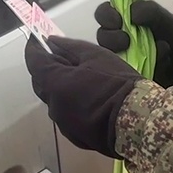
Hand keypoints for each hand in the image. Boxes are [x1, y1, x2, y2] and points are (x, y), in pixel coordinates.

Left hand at [24, 36, 142, 158]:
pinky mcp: (74, 135)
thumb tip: (51, 41)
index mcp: (56, 84)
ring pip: (54, 99)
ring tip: (80, 76)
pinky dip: (70, 102)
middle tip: (62, 54)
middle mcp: (53, 106)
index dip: (33, 47)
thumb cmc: (117, 84)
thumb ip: (69, 47)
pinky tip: (88, 97)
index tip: (37, 37)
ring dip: (60, 85)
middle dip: (47, 66)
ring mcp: (63, 123)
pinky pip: (65, 113)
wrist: (138, 122)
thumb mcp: (96, 56)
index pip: (34, 62)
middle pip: (41, 82)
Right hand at [95, 0, 172, 86]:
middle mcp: (118, 38)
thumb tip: (131, 14)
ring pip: (109, 57)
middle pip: (102, 37)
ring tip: (148, 55)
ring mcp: (121, 58)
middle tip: (125, 41)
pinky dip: (139, 70)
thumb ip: (151, 11)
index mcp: (124, 19)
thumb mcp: (166, 19)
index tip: (117, 20)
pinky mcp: (126, 76)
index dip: (105, 15)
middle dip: (111, 38)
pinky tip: (154, 67)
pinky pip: (123, 75)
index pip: (104, 13)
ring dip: (126, 55)